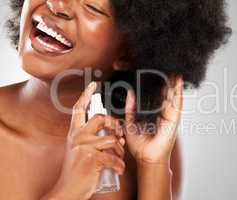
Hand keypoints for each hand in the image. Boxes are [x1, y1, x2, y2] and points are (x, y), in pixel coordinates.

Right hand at [41, 82, 125, 199]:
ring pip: (111, 139)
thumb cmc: (78, 172)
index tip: (94, 83)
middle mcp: (77, 136)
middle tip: (119, 135)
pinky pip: (114, 157)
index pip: (79, 109)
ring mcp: (84, 147)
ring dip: (120, 150)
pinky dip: (120, 165)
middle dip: (114, 124)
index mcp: (74, 133)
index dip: (86, 95)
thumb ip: (92, 139)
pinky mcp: (91, 159)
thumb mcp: (79, 151)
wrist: (68, 190)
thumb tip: (114, 134)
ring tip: (119, 159)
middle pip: (100, 117)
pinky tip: (119, 170)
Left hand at [123, 75, 183, 166]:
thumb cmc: (140, 145)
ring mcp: (169, 114)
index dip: (151, 83)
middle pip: (163, 91)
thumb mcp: (130, 123)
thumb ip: (130, 109)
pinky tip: (179, 79)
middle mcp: (161, 112)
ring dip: (172, 81)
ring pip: (171, 94)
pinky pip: (177, 102)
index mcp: (151, 112)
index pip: (152, 94)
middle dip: (163, 79)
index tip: (149, 71)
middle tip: (160, 65)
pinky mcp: (174, 117)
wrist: (147, 158)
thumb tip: (129, 93)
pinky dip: (179, 90)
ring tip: (172, 67)